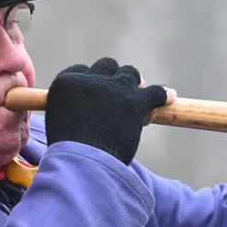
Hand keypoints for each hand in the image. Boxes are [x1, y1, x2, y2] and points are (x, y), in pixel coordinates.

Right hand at [45, 57, 174, 164]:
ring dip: (134, 83)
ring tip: (137, 95)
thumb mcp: (57, 123)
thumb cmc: (67, 149)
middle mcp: (91, 79)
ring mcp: (115, 88)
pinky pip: (155, 92)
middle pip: (107, 66)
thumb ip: (69, 110)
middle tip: (117, 92)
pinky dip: (162, 95)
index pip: (81, 70)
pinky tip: (169, 97)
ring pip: (130, 73)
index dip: (90, 80)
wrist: (82, 161)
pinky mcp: (135, 101)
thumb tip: (80, 114)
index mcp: (67, 81)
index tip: (94, 91)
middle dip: (112, 76)